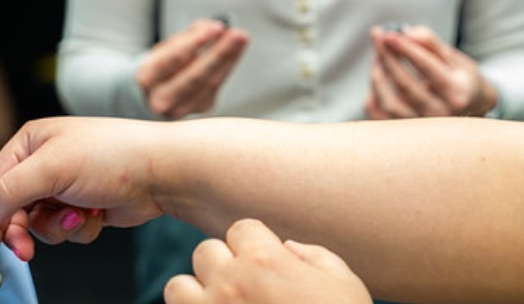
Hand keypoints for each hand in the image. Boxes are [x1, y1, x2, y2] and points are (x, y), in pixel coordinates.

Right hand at [0, 116, 167, 265]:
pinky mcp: (83, 204)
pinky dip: (79, 228)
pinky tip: (96, 213)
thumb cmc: (113, 154)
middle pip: (14, 210)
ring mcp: (65, 185)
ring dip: (58, 227)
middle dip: (23, 230)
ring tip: (79, 214)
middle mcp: (45, 162)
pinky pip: (65, 230)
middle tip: (25, 250)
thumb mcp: (51, 168)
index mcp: (31, 142)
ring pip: (40, 224)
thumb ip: (9, 192)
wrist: (160, 171)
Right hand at [137, 18, 249, 118]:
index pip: (172, 59)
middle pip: (194, 76)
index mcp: (147, 78)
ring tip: (241, 38)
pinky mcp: (200, 108)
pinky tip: (235, 51)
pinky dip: (227, 65)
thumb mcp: (166, 47)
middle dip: (218, 53)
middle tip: (237, 34)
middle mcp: (161, 99)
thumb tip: (216, 29)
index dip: (195, 43)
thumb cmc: (162, 65)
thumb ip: (189, 36)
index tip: (216, 28)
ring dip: (229, 58)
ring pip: (210, 82)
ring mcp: (181, 108)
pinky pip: (217, 85)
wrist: (154, 93)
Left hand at [162, 219, 370, 303]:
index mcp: (264, 261)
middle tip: (244, 288)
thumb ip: (314, 257)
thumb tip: (288, 248)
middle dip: (223, 265)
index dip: (255, 245)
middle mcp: (230, 283)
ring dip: (195, 294)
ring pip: (178, 287)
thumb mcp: (344, 284)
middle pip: (205, 252)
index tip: (267, 265)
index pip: (240, 229)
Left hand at [364, 25, 497, 118]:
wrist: (465, 108)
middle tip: (377, 35)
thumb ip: (430, 43)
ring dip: (378, 75)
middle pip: (406, 85)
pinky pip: (378, 115)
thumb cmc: (457, 78)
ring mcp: (422, 130)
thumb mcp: (453, 57)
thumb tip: (406, 33)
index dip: (406, 49)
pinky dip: (373, 94)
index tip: (388, 34)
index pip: (428, 68)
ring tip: (378, 55)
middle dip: (388, 57)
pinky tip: (378, 75)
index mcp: (458, 93)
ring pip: (389, 103)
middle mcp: (441, 115)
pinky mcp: (403, 136)